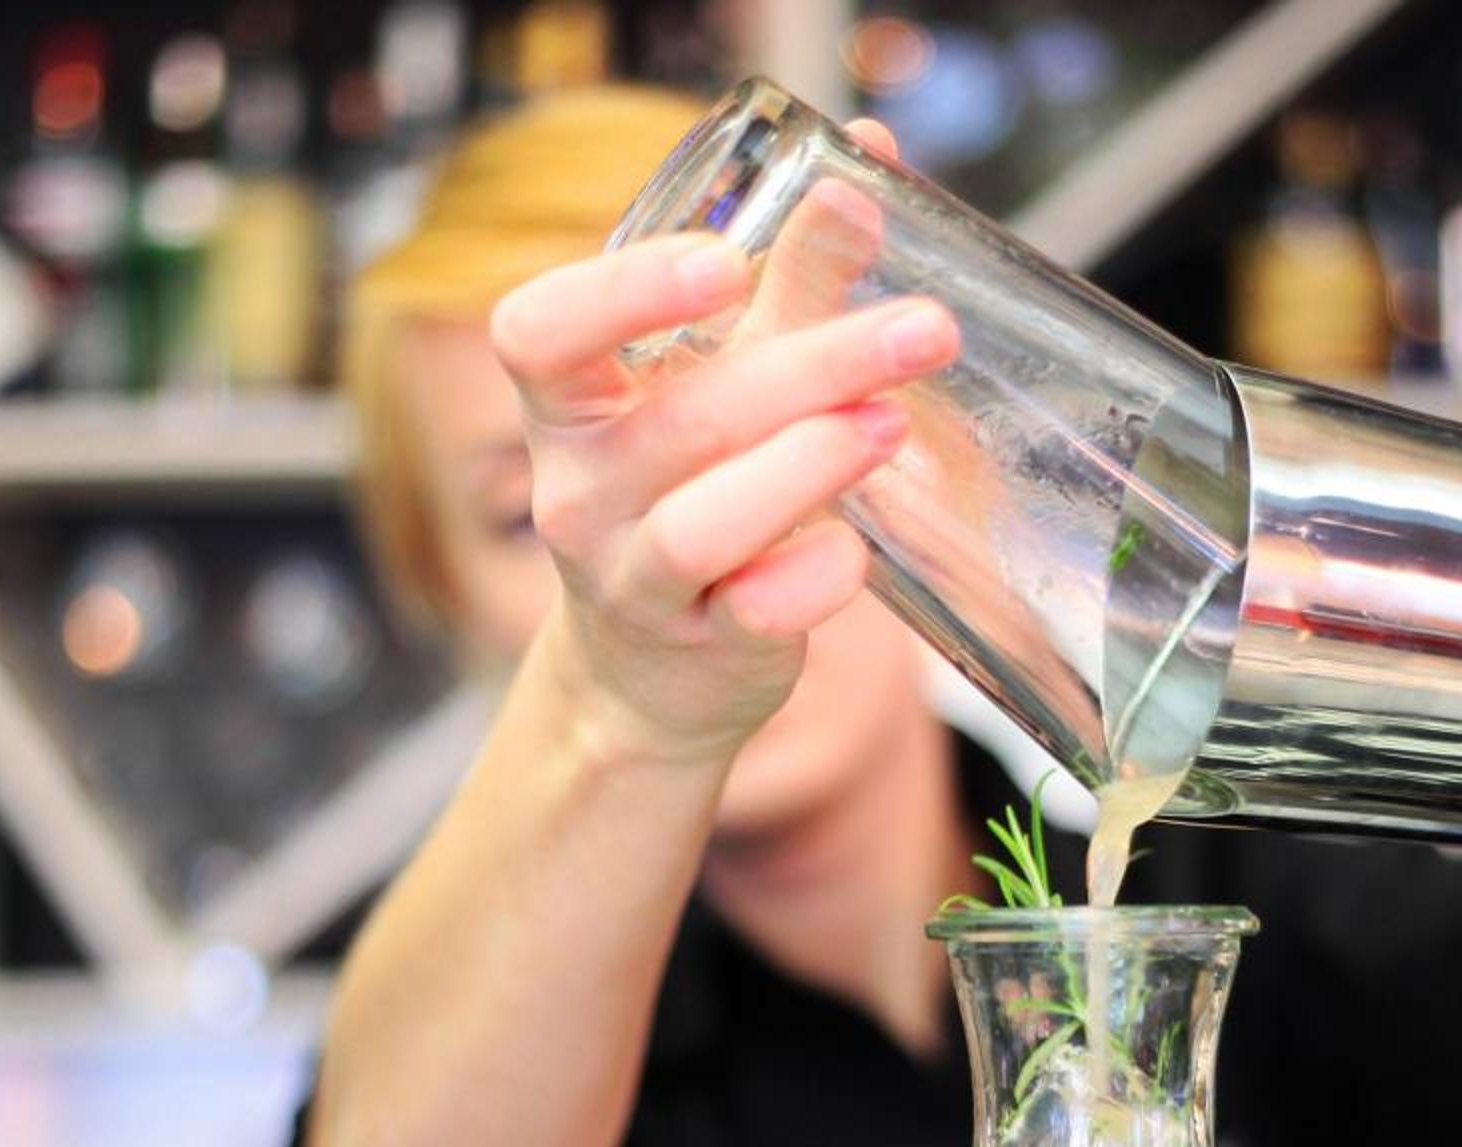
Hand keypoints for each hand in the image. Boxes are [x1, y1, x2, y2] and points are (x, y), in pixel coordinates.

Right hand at [489, 120, 955, 764]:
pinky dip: (815, 576)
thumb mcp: (721, 379)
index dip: (623, 293)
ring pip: (703, 524)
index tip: (725, 264)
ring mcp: (634, 582)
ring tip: (892, 423)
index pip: (538, 335)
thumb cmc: (690, 493)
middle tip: (922, 327)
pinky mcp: (703, 652)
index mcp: (570, 407)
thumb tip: (869, 157)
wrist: (657, 674)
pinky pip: (758, 612)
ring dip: (808, 466)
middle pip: (683, 419)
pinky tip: (856, 548)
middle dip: (813, 364)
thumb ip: (790, 277)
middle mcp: (583, 494)